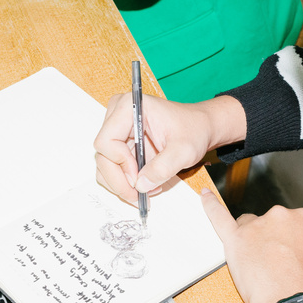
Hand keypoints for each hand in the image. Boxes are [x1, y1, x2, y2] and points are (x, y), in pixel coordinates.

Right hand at [94, 94, 245, 205]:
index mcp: (130, 107)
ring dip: (121, 183)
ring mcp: (116, 129)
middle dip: (120, 180)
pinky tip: (143, 184)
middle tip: (138, 196)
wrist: (199, 127)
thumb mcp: (184, 150)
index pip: (106, 141)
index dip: (120, 163)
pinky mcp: (120, 143)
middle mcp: (117, 115)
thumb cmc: (193, 130)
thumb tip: (140, 186)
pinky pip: (112, 167)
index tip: (138, 176)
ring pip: (104, 164)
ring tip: (145, 191)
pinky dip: (123, 181)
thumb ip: (163, 168)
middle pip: (103, 156)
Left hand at [198, 190, 302, 302]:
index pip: (291, 224)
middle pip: (268, 223)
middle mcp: (280, 216)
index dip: (288, 243)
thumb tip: (300, 256)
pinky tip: (204, 195)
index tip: (288, 256)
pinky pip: (218, 216)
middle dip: (269, 241)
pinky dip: (210, 205)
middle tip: (273, 266)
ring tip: (255, 265)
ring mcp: (256, 225)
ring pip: (247, 226)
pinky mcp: (235, 238)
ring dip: (249, 240)